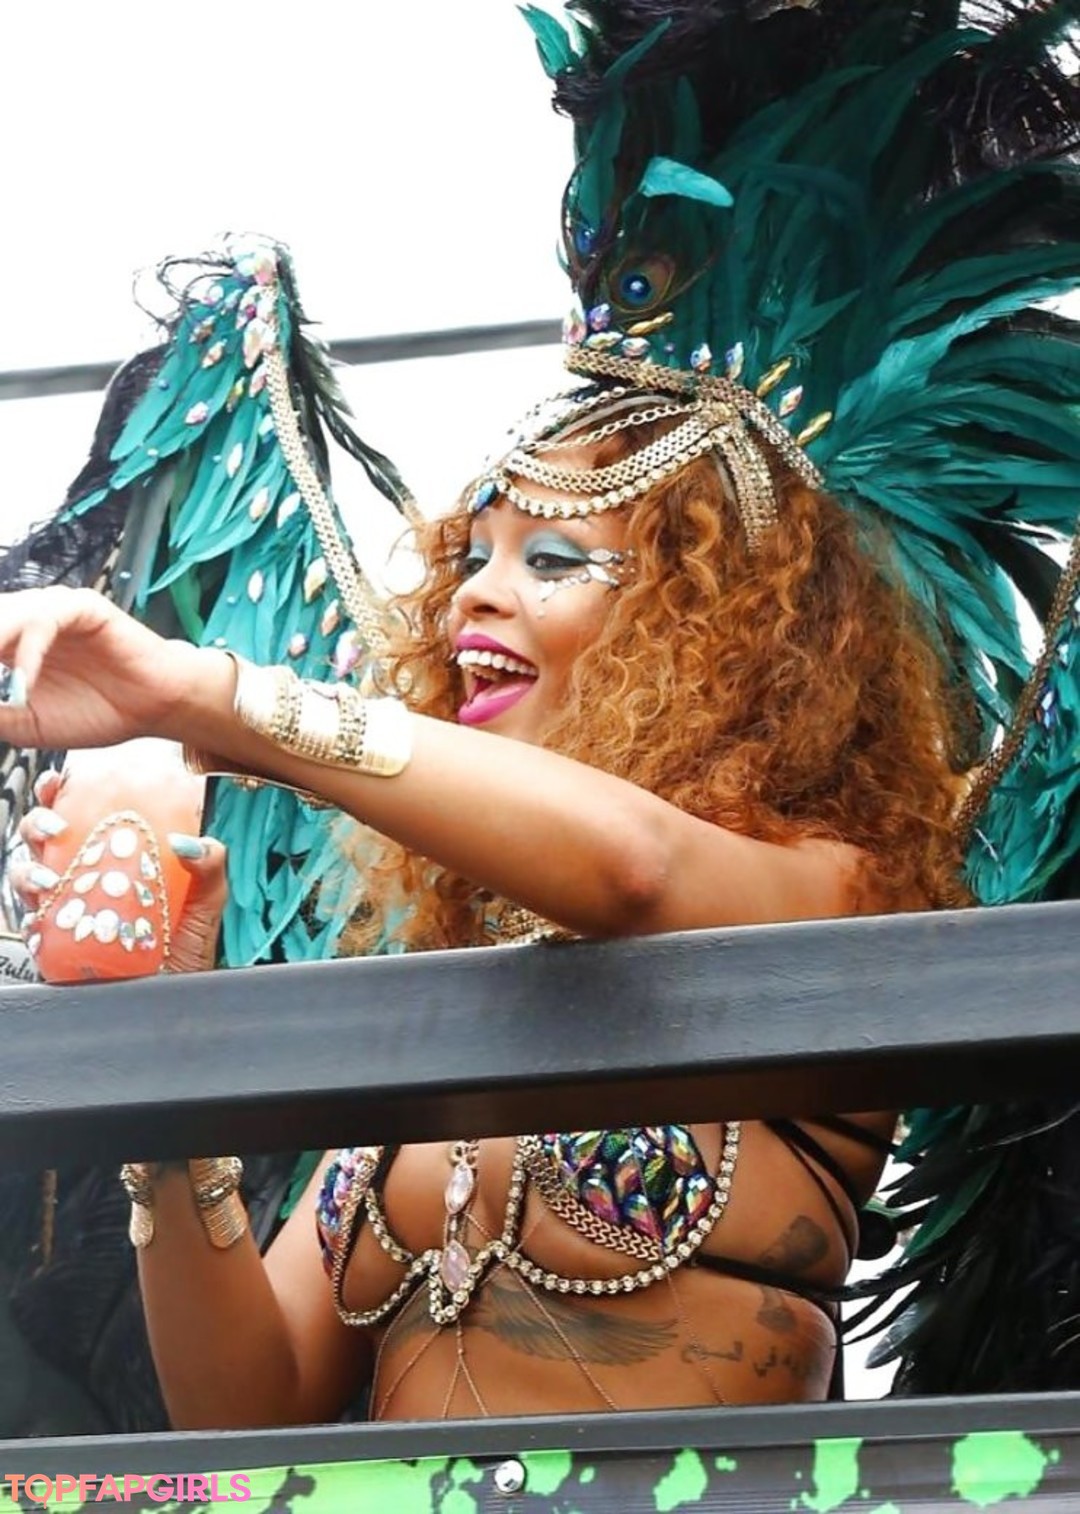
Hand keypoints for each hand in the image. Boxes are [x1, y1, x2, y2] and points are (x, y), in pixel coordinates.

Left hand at [0, 587, 208, 751]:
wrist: (152, 709)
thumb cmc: (97, 713)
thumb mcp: (26, 724)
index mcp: (8, 644)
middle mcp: (24, 622)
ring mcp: (52, 610)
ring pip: (5, 615)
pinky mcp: (82, 606)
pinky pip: (44, 620)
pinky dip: (29, 650)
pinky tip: (25, 682)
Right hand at [12, 772, 228, 975]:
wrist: (174, 999)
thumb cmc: (187, 950)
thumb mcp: (206, 903)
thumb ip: (210, 868)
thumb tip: (189, 843)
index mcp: (111, 858)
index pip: (79, 814)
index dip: (60, 793)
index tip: (59, 781)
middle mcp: (81, 880)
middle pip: (41, 840)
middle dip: (34, 824)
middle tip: (54, 828)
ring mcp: (64, 912)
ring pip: (25, 879)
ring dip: (27, 872)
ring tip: (49, 879)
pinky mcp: (54, 947)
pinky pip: (29, 928)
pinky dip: (28, 919)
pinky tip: (40, 916)